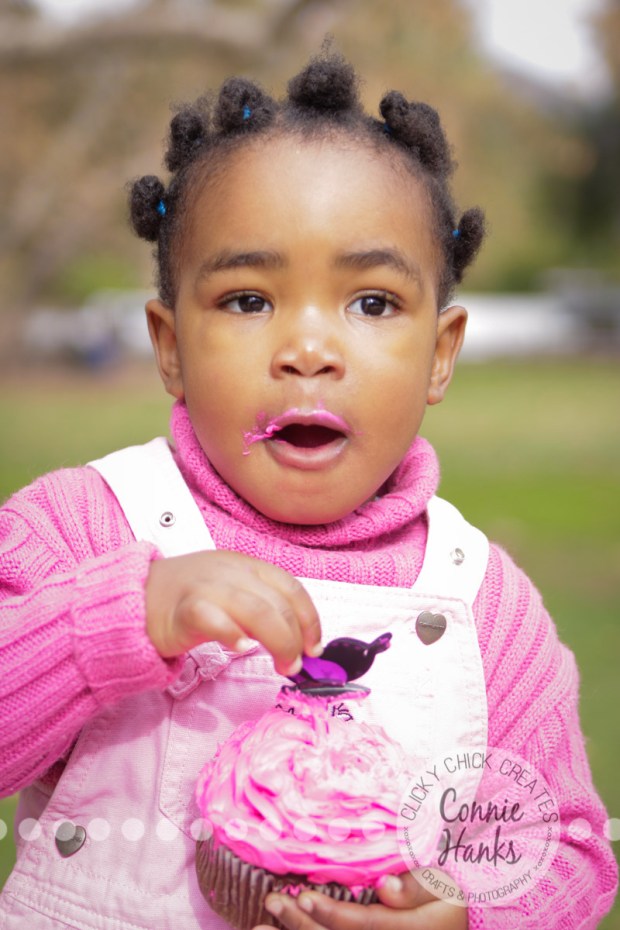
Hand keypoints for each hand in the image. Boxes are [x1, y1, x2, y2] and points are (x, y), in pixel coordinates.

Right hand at [145, 550, 321, 674]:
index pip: (291, 588)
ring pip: (257, 611)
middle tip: (294, 665)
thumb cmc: (187, 598)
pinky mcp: (184, 609)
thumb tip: (297, 639)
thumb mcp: (231, 589)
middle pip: (279, 604)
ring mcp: (208, 587)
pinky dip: (233, 634)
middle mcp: (232, 572)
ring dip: (278, 642)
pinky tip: (242, 648)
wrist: (136, 597)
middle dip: (295, 639)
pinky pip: (214, 618)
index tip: (314, 647)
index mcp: (247, 565)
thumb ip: (261, 605)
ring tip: (281, 666)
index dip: (310, 620)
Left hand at [254, 871, 467, 929]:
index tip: (304, 897)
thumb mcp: (442, 887)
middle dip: (302, 927)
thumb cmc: (445, 899)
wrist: (454, 925)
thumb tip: (385, 887)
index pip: (365, 926)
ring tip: (260, 926)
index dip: (333, 914)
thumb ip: (416, 886)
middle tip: (273, 903)